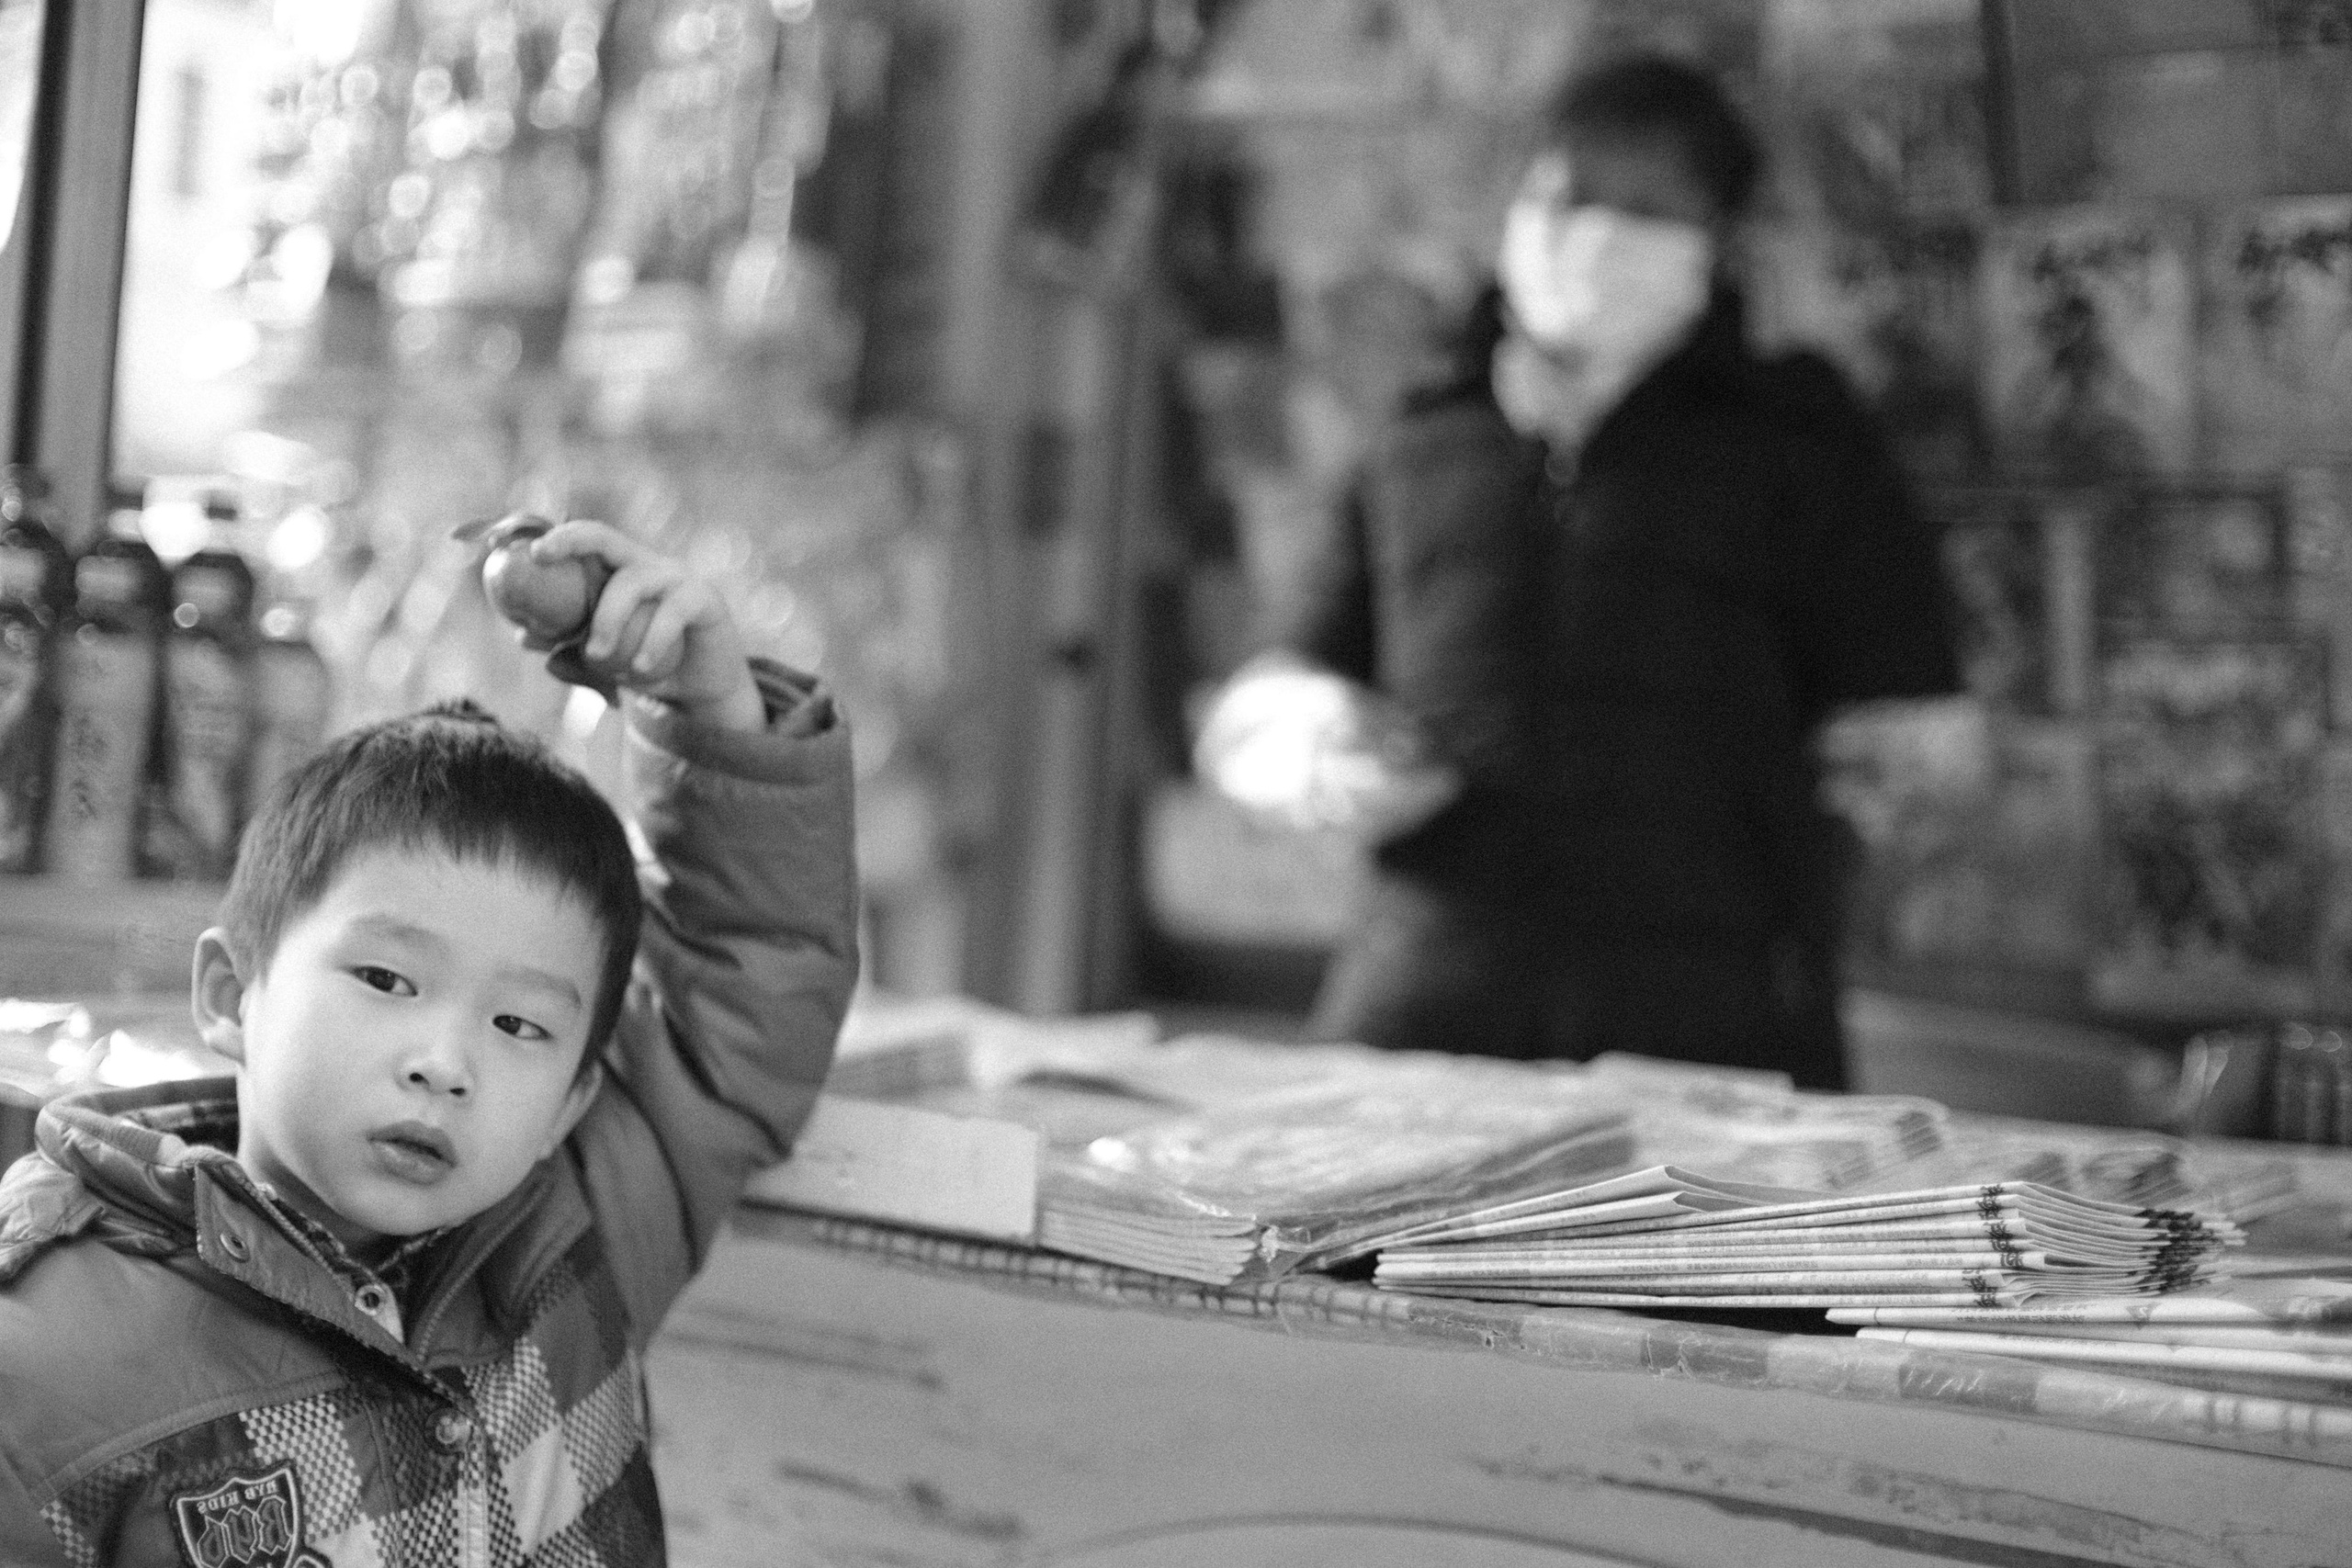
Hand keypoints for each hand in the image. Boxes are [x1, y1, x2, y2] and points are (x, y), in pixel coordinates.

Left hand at [522, 522, 763, 731]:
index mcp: (622, 573)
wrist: (702, 695)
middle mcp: (648, 566)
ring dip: (606, 619)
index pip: (589, 542)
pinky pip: (671, 613)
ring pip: (631, 582)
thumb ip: (570, 652)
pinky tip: (640, 668)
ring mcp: (678, 579)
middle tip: (544, 558)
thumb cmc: (649, 670)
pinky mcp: (706, 600)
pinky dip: (651, 641)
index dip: (560, 539)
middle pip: (606, 538)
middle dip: (571, 541)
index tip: (533, 552)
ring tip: (597, 657)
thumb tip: (524, 639)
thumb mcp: (605, 665)